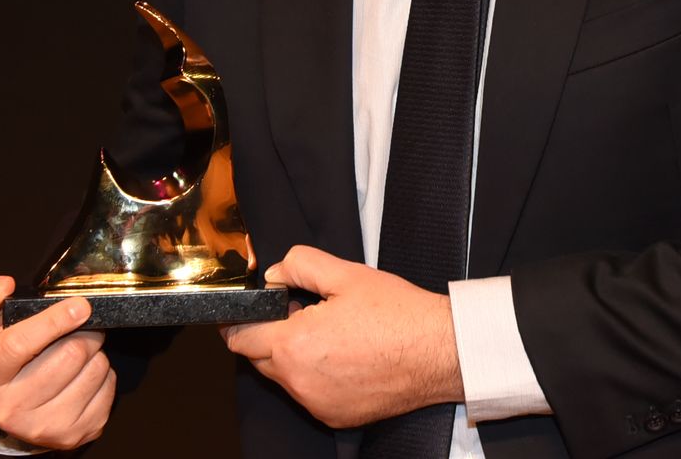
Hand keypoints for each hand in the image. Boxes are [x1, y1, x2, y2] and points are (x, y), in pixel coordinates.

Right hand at [0, 274, 115, 449]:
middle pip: (71, 354)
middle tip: (76, 327)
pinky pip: (108, 388)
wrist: (5, 402)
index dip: (54, 322)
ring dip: (95, 352)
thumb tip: (4, 287)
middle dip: (83, 331)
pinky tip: (81, 375)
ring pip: (95, 369)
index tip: (79, 306)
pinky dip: (103, 375)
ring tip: (75, 352)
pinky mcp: (75, 434)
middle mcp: (13, 408)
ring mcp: (45, 426)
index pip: (20, 346)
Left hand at [220, 246, 462, 428]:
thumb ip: (299, 265)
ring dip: (293, 356)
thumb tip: (275, 274)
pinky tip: (345, 355)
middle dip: (269, 336)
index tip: (248, 310)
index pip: (240, 338)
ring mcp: (318, 403)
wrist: (440, 351)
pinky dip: (316, 377)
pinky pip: (310, 394)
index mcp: (295, 345)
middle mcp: (300, 382)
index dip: (240, 320)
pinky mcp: (336, 416)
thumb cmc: (399, 314)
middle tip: (302, 312)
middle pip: (259, 359)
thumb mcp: (346, 274)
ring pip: (286, 378)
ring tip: (330, 332)